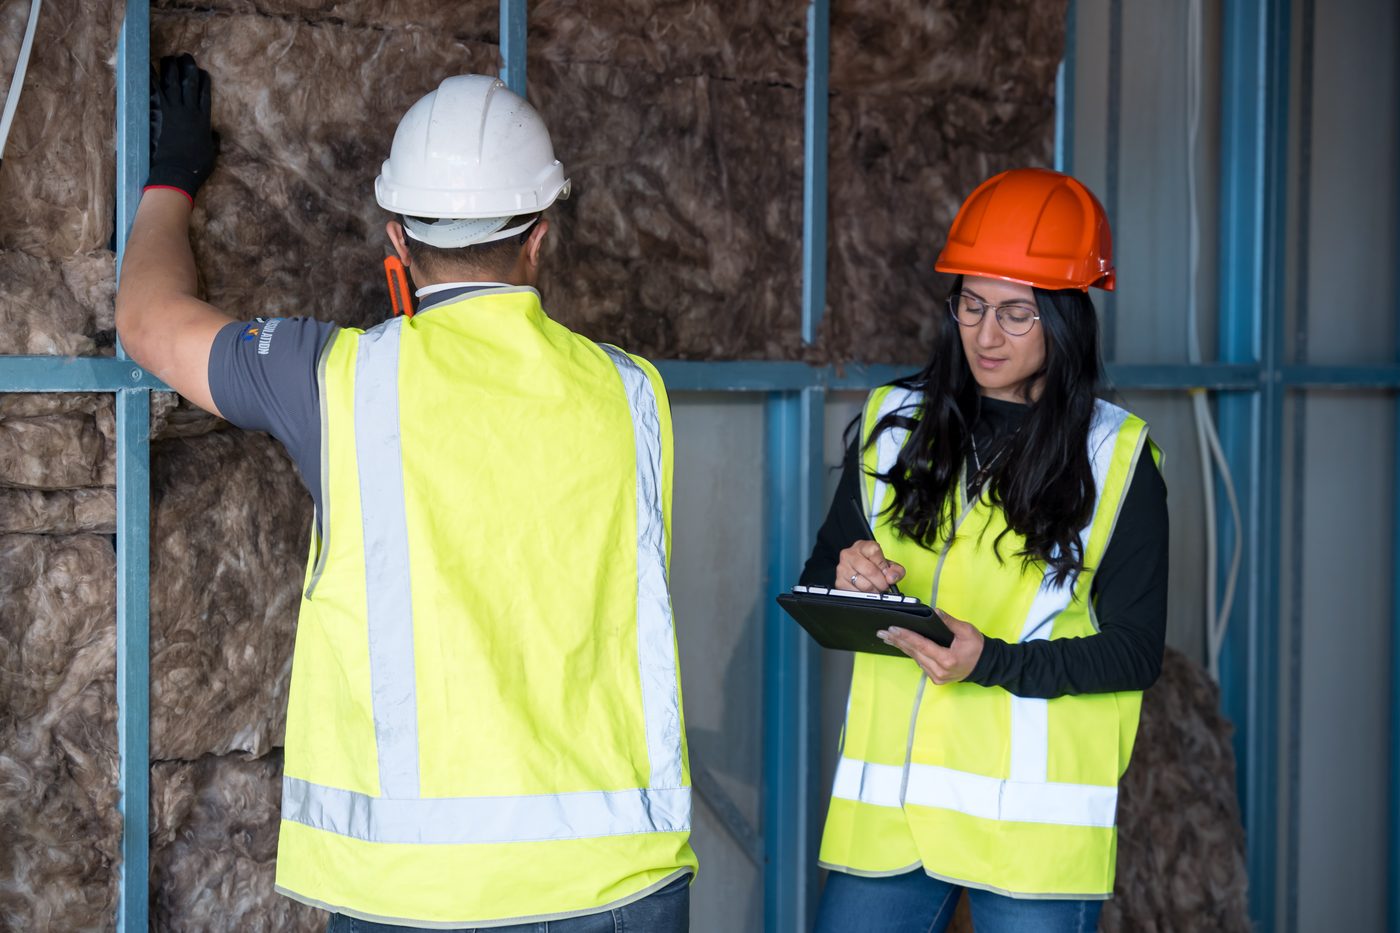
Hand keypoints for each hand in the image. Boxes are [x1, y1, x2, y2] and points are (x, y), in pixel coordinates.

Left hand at [148, 53, 216, 200]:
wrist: (176, 173)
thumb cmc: (195, 168)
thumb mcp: (211, 154)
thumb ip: (213, 140)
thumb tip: (215, 134)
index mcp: (203, 120)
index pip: (204, 94)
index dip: (203, 82)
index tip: (202, 72)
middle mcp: (189, 111)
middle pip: (189, 84)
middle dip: (187, 69)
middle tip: (185, 57)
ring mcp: (172, 110)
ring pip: (172, 83)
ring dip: (170, 68)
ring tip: (169, 58)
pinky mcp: (157, 113)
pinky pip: (152, 90)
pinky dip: (150, 78)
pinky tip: (148, 67)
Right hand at [835, 539, 904, 592]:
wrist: (858, 571)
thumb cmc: (873, 566)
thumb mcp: (888, 565)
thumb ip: (896, 570)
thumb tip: (892, 578)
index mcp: (863, 546)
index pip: (874, 552)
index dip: (884, 567)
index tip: (888, 575)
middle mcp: (849, 554)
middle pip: (870, 571)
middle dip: (881, 583)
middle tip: (884, 586)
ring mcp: (842, 568)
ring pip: (863, 584)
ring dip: (874, 590)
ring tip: (875, 588)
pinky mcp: (839, 582)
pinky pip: (856, 593)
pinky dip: (864, 595)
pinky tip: (866, 591)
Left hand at [880, 610, 983, 684]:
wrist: (986, 665)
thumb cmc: (977, 647)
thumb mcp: (967, 631)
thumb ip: (950, 622)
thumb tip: (935, 611)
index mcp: (948, 659)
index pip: (922, 645)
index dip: (906, 636)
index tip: (893, 629)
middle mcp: (940, 671)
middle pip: (915, 653)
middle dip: (898, 641)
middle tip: (882, 632)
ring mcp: (938, 676)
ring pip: (916, 658)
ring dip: (902, 647)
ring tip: (888, 637)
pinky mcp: (936, 678)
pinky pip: (921, 663)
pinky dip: (912, 653)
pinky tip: (902, 645)